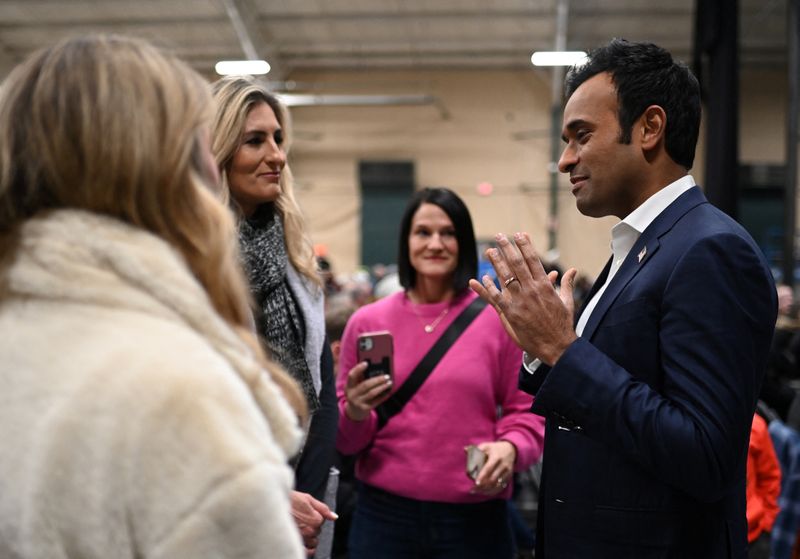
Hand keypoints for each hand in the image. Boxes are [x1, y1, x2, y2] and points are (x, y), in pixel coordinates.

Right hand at [290, 491, 337, 555]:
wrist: (271, 504)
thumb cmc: (288, 500)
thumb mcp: (308, 499)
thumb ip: (323, 509)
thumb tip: (334, 517)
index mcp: (315, 519)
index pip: (322, 521)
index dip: (315, 515)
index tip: (306, 512)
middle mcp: (310, 531)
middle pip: (317, 531)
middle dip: (311, 525)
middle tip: (300, 518)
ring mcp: (302, 539)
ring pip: (313, 541)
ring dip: (309, 536)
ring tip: (298, 527)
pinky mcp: (295, 544)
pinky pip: (307, 552)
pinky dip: (308, 549)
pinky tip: (305, 543)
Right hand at [344, 361, 392, 420]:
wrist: (354, 412)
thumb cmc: (357, 394)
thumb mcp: (355, 387)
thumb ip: (361, 378)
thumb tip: (375, 368)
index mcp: (348, 386)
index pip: (351, 375)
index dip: (358, 369)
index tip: (366, 363)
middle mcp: (351, 394)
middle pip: (365, 385)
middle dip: (377, 380)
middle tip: (387, 376)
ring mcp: (358, 402)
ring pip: (372, 393)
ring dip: (382, 387)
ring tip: (389, 383)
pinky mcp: (365, 408)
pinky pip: (376, 401)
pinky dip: (383, 395)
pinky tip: (388, 391)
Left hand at [469, 232, 577, 364]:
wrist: (557, 346)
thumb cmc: (563, 324)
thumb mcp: (567, 302)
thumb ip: (566, 284)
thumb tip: (572, 270)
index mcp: (545, 286)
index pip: (533, 260)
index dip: (525, 246)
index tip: (519, 234)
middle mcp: (532, 291)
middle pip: (517, 264)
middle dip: (507, 248)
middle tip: (499, 236)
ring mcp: (521, 302)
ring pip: (505, 278)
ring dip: (496, 263)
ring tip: (489, 251)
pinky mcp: (511, 314)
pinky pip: (497, 297)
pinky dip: (488, 288)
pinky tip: (481, 278)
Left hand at [472, 440, 516, 494]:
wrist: (511, 450)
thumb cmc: (495, 448)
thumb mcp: (487, 446)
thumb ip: (476, 449)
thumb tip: (465, 449)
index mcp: (496, 457)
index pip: (489, 468)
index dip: (482, 476)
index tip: (476, 483)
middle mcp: (503, 465)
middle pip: (493, 479)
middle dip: (483, 486)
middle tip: (473, 489)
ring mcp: (507, 472)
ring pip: (497, 485)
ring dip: (486, 490)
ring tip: (476, 491)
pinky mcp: (508, 477)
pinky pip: (501, 487)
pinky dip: (492, 491)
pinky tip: (485, 492)